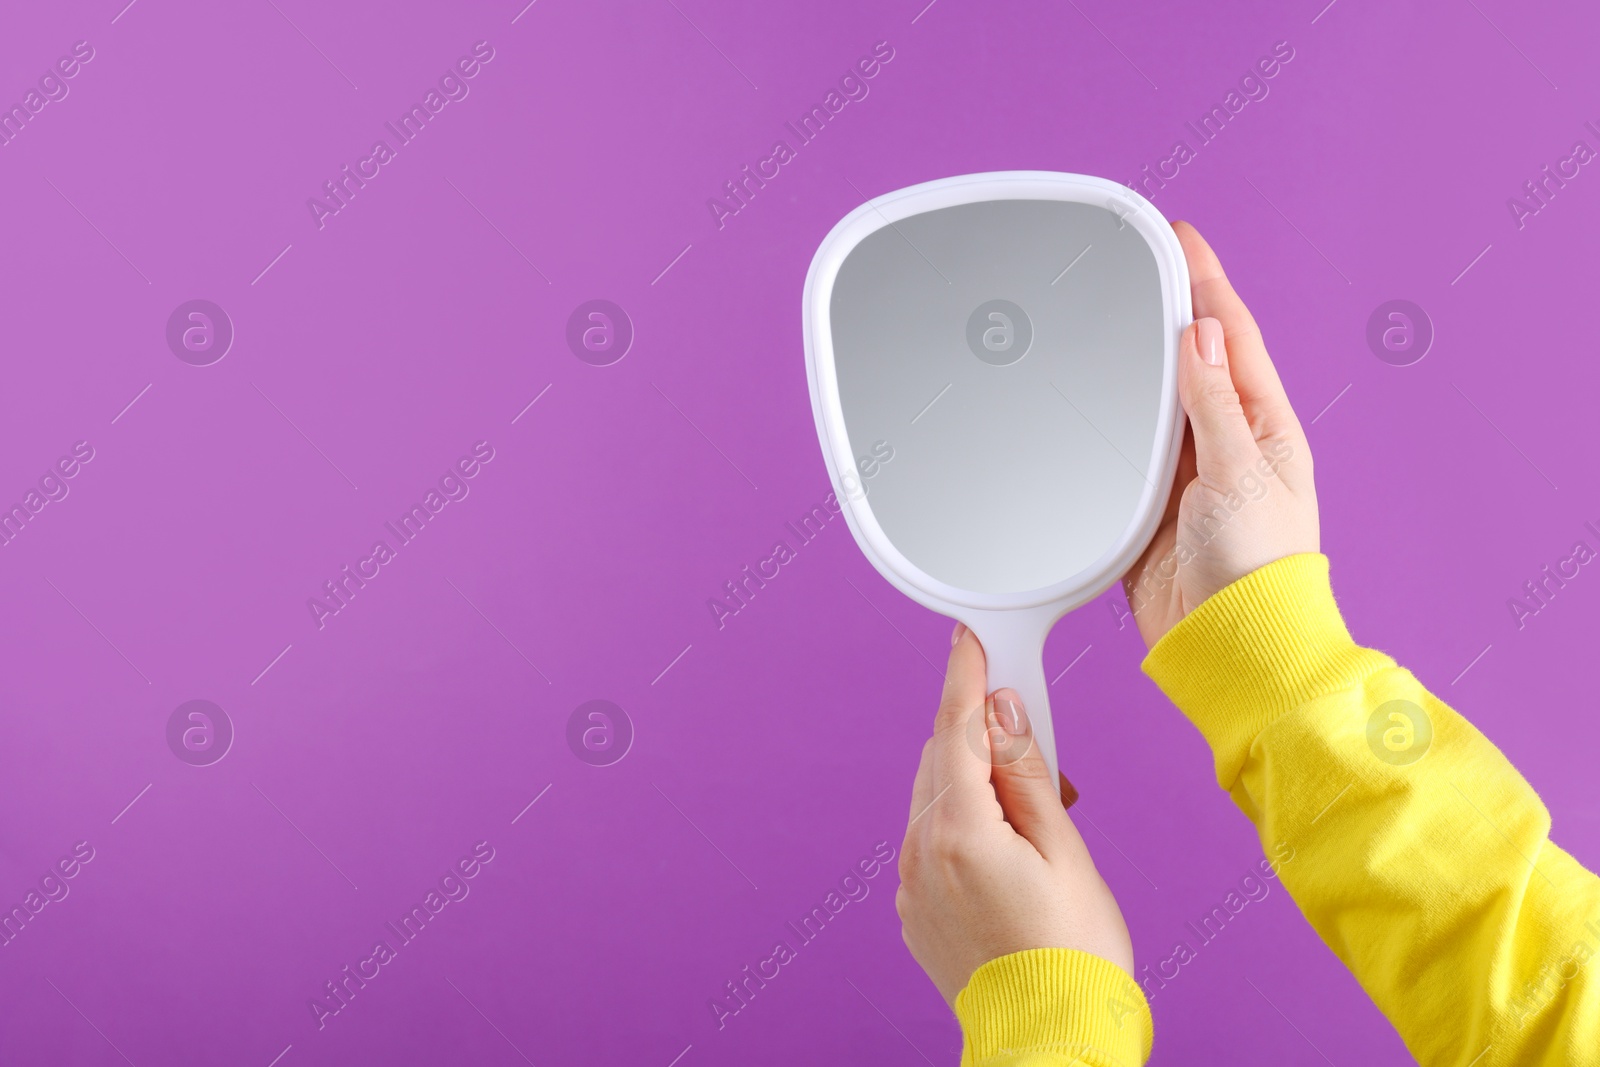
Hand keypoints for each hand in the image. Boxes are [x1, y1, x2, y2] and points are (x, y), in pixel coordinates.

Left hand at [895, 624, 1133, 1004]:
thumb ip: (1026, 772)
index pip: (956, 728)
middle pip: (942, 760)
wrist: (1053, 1040)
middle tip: (1045, 758)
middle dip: (985, 740)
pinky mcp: (915, 910)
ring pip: (935, 799)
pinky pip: (931, 841)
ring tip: (1039, 819)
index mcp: (958, 832)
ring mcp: (911, 886)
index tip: (969, 639)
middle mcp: (920, 854)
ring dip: (976, 785)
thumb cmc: (1074, 953)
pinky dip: (963, 826)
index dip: (965, 676)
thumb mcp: (1064, 849)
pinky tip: (1009, 853)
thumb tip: (1001, 709)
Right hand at [1122, 221, 1320, 649]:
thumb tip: (1199, 335)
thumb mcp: (1239, 474)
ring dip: (1131, 362)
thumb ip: (1212, 404)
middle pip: (1188, 361)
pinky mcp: (1147, 513)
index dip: (1205, 282)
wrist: (1228, 649)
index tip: (1179, 237)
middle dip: (1165, 310)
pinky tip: (1081, 402)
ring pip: (1151, 404)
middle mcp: (1225, 445)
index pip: (1230, 336)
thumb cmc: (1256, 572)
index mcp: (1263, 427)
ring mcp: (1186, 478)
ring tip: (1103, 312)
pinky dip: (1102, 426)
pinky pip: (1120, 457)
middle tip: (1135, 261)